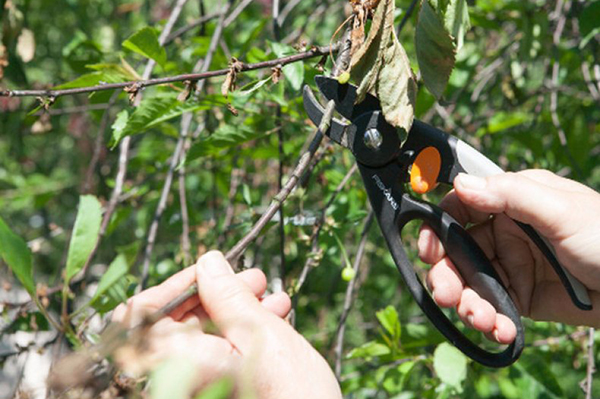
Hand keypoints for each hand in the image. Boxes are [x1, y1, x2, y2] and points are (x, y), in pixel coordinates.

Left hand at [111, 251, 341, 398]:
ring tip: (272, 295)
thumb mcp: (258, 333)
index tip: (210, 268)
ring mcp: (197, 385)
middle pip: (178, 323)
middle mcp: (175, 377)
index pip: (143, 313)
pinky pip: (219, 353)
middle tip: (254, 278)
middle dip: (218, 294)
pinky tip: (275, 316)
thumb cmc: (289, 392)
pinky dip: (243, 331)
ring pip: (204, 337)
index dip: (176, 284)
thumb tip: (208, 263)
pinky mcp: (218, 390)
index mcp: (172, 362)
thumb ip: (227, 295)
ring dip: (237, 309)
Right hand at [418, 170, 599, 343]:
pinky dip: (490, 322)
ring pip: (470, 284)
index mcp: (512, 202)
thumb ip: (510, 195)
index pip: (460, 209)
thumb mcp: (562, 210)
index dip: (438, 229)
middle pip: (457, 253)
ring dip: (468, 305)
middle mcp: (506, 232)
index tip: (428, 251)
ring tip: (482, 321)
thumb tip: (460, 182)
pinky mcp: (520, 297)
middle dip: (447, 276)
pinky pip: (492, 308)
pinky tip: (500, 330)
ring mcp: (511, 266)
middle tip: (447, 296)